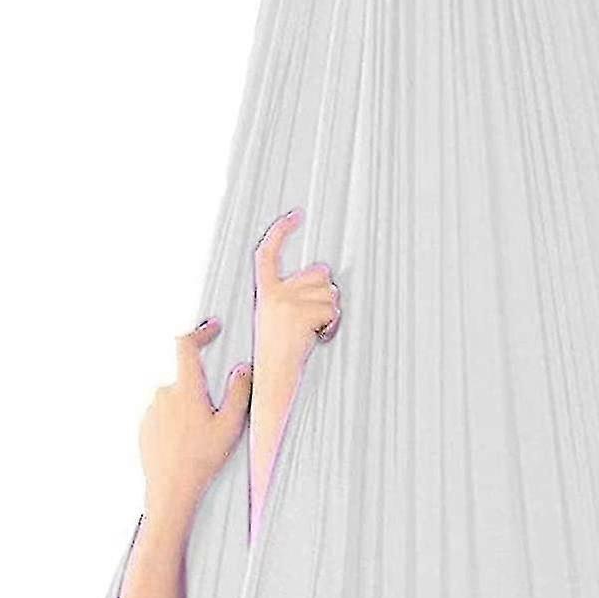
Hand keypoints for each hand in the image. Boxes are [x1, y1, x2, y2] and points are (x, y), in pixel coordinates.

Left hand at [138, 319, 252, 526]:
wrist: (171, 490)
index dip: (200, 332)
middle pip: (186, 381)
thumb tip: (242, 369)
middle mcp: (163, 394)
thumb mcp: (230, 427)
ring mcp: (151, 410)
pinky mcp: (144, 427)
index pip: (186, 346)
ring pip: (175, 401)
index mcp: (185, 389)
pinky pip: (164, 417)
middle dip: (201, 395)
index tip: (212, 328)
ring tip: (199, 444)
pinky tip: (185, 449)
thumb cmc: (202, 460)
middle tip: (214, 424)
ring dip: (188, 413)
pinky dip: (176, 426)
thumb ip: (238, 393)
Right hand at [252, 208, 341, 376]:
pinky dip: (332, 326)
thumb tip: (325, 271)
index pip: (268, 252)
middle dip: (327, 295)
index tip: (296, 215)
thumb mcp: (279, 320)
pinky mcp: (299, 314)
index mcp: (266, 293)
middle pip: (319, 274)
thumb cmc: (280, 357)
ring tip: (315, 333)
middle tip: (315, 322)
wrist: (273, 382)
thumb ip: (297, 294)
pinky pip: (332, 311)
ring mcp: (287, 303)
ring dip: (331, 314)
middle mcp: (274, 294)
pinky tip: (319, 338)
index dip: (282, 230)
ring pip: (330, 293)